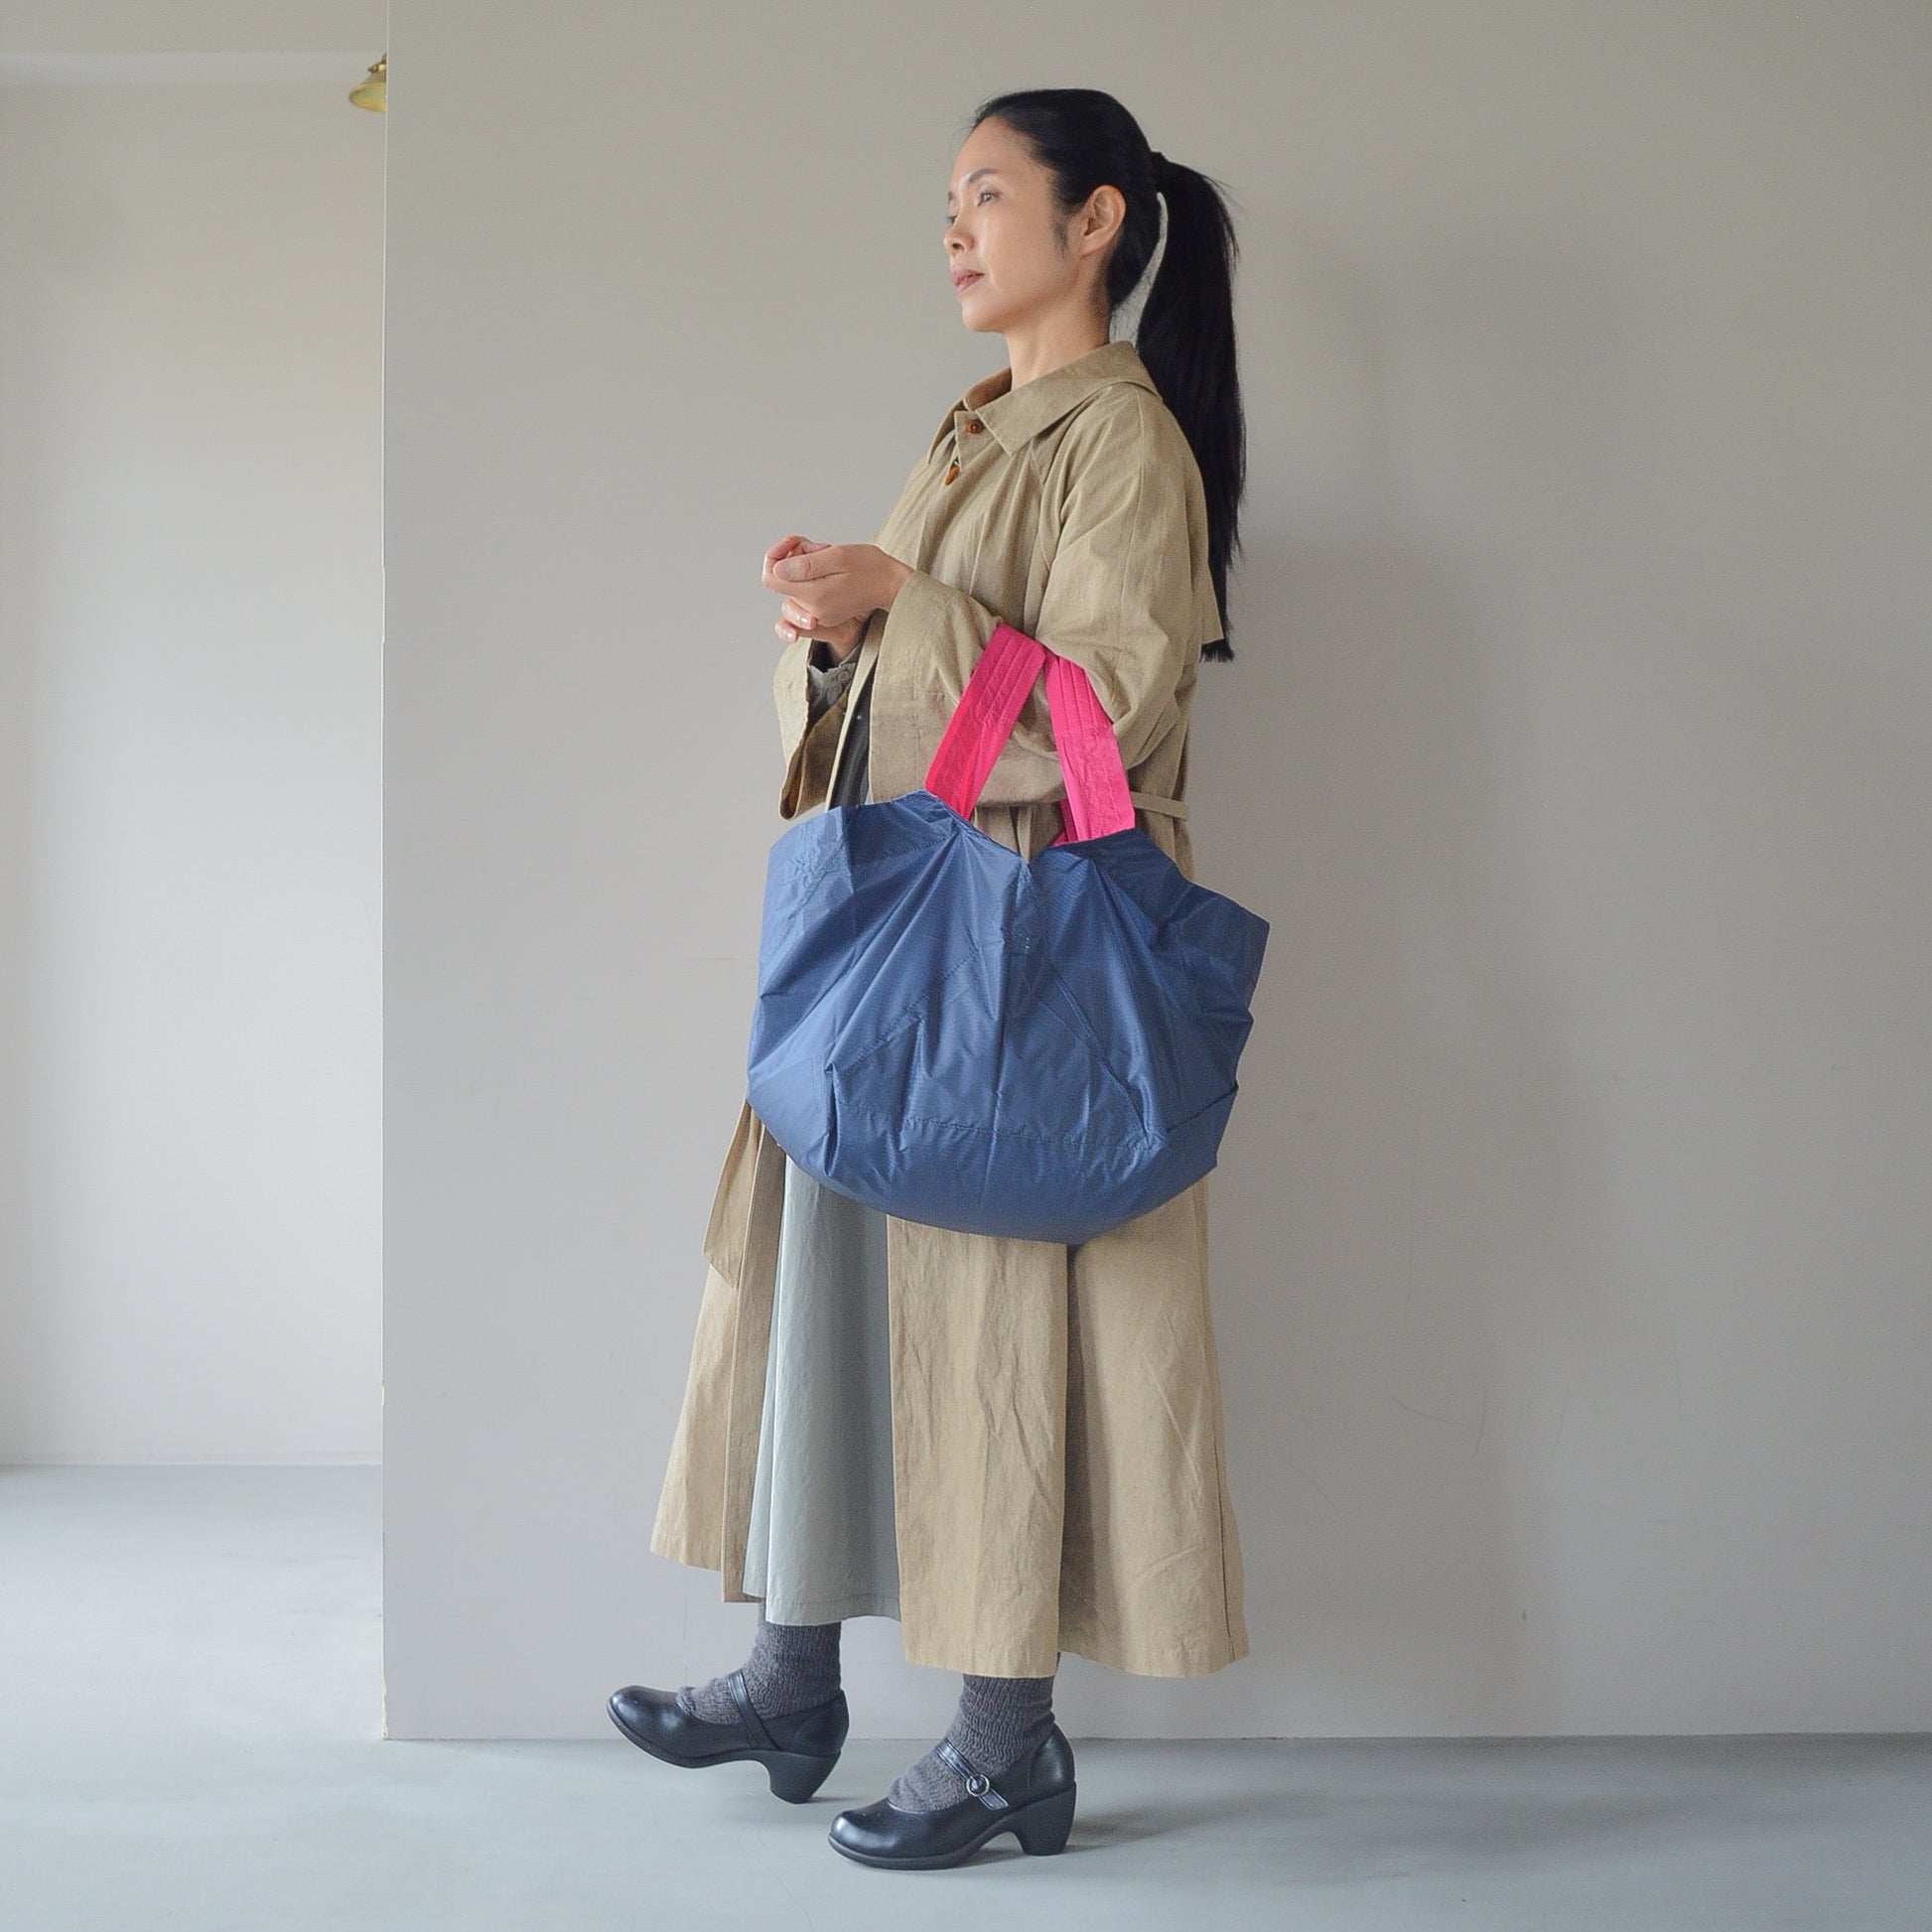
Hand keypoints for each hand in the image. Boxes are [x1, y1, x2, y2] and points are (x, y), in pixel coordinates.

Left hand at [763, 536, 911, 656]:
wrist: (893, 585)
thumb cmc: (871, 567)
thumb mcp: (837, 556)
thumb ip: (804, 565)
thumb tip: (777, 569)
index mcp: (813, 595)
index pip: (771, 577)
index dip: (775, 556)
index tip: (793, 543)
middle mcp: (813, 609)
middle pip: (784, 580)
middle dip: (795, 558)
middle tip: (820, 548)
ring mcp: (819, 614)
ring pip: (795, 585)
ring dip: (806, 566)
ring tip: (828, 557)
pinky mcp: (826, 613)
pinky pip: (808, 592)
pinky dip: (814, 577)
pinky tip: (831, 569)